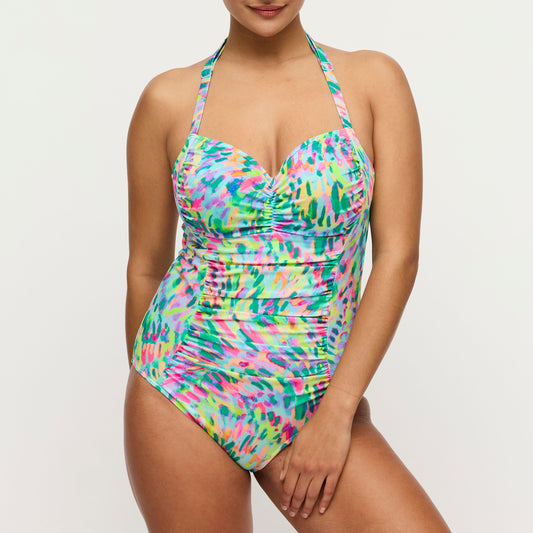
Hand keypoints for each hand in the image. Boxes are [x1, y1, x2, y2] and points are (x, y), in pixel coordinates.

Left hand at [279, 394, 355, 518]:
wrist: (332, 418)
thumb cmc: (313, 426)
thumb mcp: (295, 442)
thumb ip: (287, 461)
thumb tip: (282, 478)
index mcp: (295, 461)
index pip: (288, 486)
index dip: (286, 498)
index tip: (285, 506)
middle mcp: (307, 468)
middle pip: (299, 493)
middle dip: (295, 506)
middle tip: (294, 514)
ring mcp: (322, 470)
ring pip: (313, 495)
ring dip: (308, 507)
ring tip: (305, 515)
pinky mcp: (335, 469)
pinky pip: (329, 490)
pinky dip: (325, 502)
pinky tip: (321, 509)